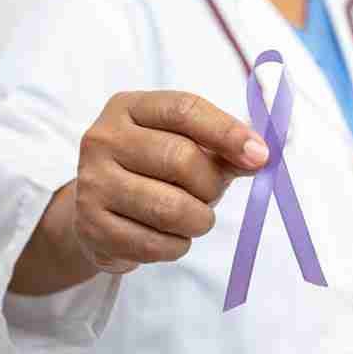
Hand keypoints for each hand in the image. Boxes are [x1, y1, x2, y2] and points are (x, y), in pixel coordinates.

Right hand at [73, 91, 267, 273]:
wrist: (99, 211)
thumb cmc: (153, 172)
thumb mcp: (187, 147)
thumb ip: (224, 149)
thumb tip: (260, 155)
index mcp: (129, 108)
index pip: (184, 110)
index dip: (227, 132)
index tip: (260, 155)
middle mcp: (103, 139)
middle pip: (181, 159)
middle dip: (211, 185)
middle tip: (212, 195)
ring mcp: (93, 182)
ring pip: (171, 208)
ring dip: (198, 220)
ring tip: (192, 217)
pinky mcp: (92, 226)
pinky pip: (156, 243)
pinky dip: (177, 245)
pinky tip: (168, 235)